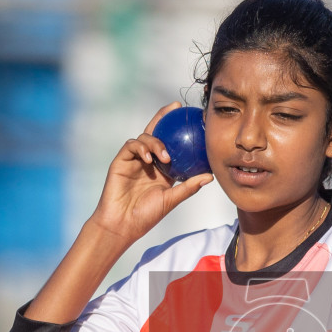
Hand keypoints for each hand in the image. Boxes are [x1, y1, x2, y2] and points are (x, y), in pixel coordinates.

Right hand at [87, 102, 214, 245]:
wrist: (123, 223)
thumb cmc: (147, 215)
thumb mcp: (171, 199)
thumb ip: (188, 186)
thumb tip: (210, 176)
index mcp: (162, 168)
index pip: (171, 144)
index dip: (180, 131)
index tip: (194, 119)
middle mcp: (148, 160)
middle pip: (156, 132)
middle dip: (164, 116)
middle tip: (176, 108)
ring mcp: (134, 159)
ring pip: (144, 137)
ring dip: (156, 143)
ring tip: (165, 156)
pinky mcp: (121, 161)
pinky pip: (131, 146)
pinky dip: (141, 148)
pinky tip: (149, 158)